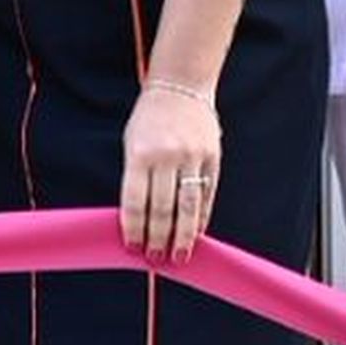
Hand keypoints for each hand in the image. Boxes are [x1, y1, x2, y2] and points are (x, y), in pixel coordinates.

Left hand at [120, 80, 223, 262]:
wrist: (181, 86)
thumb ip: (136, 179)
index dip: (134, 228)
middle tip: (156, 257)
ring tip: (178, 255)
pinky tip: (195, 233)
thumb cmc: (150, 120)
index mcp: (140, 154)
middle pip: (163, 209)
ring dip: (183, 236)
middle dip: (159, 238)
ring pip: (188, 207)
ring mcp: (193, 157)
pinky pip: (207, 195)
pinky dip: (200, 218)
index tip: (134, 247)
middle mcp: (167, 157)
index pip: (135, 202)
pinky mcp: (212, 158)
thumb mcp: (133, 143)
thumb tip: (139, 221)